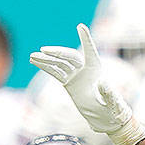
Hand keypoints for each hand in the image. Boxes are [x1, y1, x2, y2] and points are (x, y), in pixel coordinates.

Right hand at [30, 24, 144, 144]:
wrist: (105, 118)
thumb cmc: (112, 109)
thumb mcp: (112, 102)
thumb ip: (108, 93)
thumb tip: (103, 83)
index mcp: (97, 69)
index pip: (90, 51)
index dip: (86, 39)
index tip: (80, 27)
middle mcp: (85, 69)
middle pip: (69, 57)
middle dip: (56, 53)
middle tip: (43, 50)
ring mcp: (76, 75)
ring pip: (59, 64)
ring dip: (46, 59)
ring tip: (32, 56)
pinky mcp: (68, 82)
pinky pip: (55, 72)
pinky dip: (45, 67)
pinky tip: (34, 61)